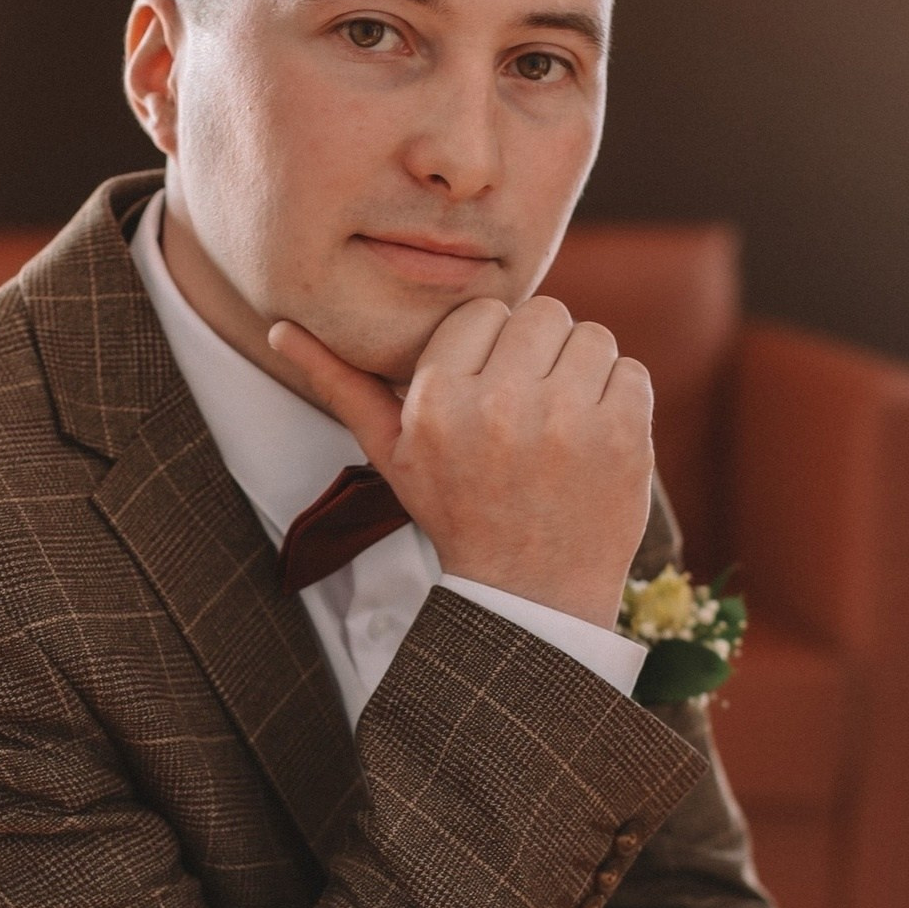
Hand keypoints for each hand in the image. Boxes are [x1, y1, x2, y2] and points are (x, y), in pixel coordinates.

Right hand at [267, 294, 652, 628]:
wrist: (531, 594)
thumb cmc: (458, 514)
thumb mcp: (391, 455)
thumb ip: (342, 386)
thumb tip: (278, 332)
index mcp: (438, 402)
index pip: (481, 313)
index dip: (490, 348)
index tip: (490, 390)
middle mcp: (500, 405)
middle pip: (541, 313)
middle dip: (538, 353)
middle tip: (531, 405)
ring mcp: (568, 421)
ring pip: (590, 335)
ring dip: (581, 371)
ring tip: (563, 421)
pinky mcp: (623, 436)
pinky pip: (630, 370)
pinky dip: (620, 398)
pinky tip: (595, 439)